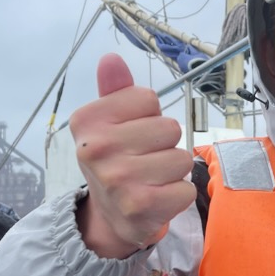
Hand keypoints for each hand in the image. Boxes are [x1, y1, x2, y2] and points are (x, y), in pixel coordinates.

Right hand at [69, 54, 195, 257]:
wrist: (109, 216)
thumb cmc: (115, 160)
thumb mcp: (108, 123)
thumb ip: (115, 90)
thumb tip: (111, 59)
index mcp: (88, 120)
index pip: (149, 98)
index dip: (149, 116)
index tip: (131, 133)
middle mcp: (97, 148)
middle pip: (170, 127)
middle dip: (164, 144)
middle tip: (143, 159)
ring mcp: (118, 179)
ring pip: (182, 158)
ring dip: (173, 170)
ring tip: (151, 179)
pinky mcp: (141, 205)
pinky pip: (187, 189)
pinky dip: (178, 195)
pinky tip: (157, 198)